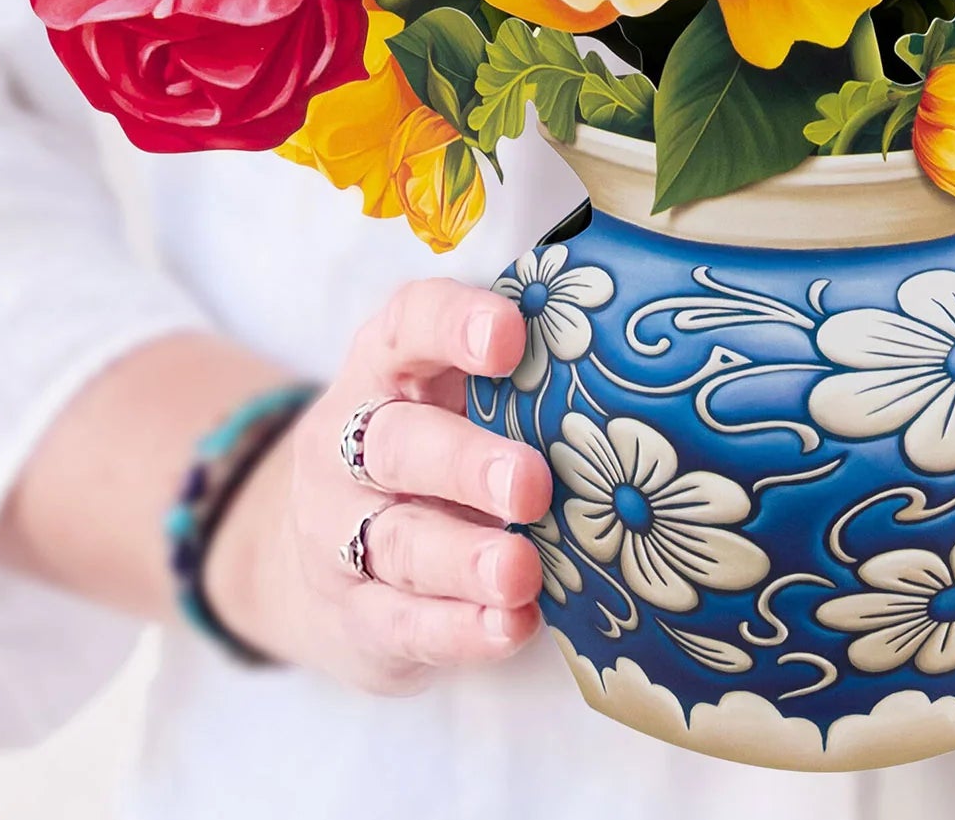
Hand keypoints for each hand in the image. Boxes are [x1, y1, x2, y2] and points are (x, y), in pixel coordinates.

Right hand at [203, 279, 551, 692]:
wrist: (320, 552)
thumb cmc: (432, 444)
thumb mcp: (451, 392)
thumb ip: (520, 370)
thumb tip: (634, 349)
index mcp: (384, 367)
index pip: (409, 325)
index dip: (455, 325)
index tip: (510, 336)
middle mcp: (347, 445)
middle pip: (396, 445)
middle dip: (464, 463)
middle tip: (530, 483)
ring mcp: (339, 535)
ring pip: (397, 543)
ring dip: (463, 559)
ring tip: (521, 571)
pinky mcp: (355, 616)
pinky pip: (400, 625)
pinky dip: (457, 630)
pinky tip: (510, 625)